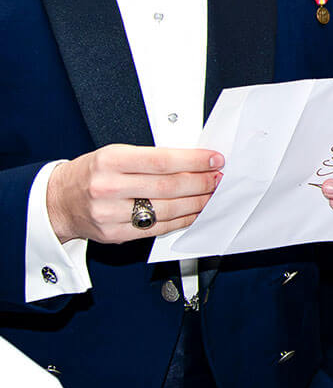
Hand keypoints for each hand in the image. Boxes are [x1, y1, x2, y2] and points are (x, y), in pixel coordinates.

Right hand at [46, 144, 223, 243]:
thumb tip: (192, 160)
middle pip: (169, 187)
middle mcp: (109, 188)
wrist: (58, 201)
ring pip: (167, 210)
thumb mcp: (115, 154)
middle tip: (218, 178)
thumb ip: (151, 157)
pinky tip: (194, 212)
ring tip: (211, 194)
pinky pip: (157, 228)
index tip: (214, 159)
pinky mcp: (115, 234)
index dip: (194, 161)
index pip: (162, 161)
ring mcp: (111, 214)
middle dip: (201, 182)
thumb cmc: (91, 174)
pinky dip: (182, 220)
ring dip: (197, 202)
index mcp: (110, 161)